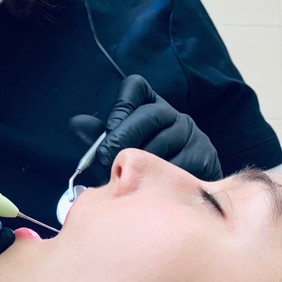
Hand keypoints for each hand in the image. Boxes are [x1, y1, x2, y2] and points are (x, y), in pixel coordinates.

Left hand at [69, 74, 222, 181]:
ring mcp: (193, 135)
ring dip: (141, 162)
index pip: (136, 87)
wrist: (182, 194)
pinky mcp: (206, 157)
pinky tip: (149, 186)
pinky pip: (181, 165)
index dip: (120, 106)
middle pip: (150, 115)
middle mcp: (175, 115)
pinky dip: (161, 177)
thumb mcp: (118, 148)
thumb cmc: (142, 169)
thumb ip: (99, 136)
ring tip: (124, 177)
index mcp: (151, 106)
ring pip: (165, 142)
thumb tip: (75, 124)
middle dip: (124, 137)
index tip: (108, 129)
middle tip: (106, 158)